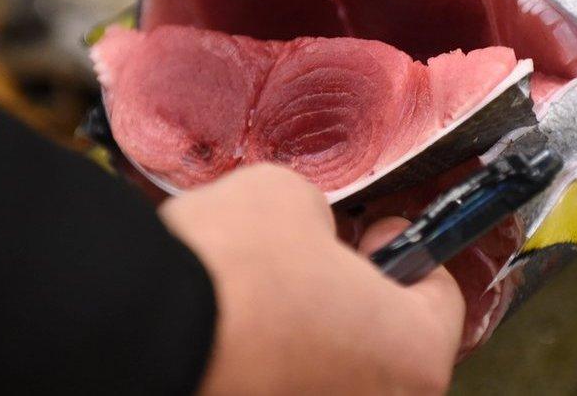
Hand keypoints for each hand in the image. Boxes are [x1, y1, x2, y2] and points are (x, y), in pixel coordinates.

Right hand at [159, 164, 464, 394]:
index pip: (440, 298)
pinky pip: (279, 384)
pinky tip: (232, 332)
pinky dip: (265, 364)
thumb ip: (319, 219)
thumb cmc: (231, 271)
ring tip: (264, 296)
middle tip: (320, 261)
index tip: (377, 232)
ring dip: (311, 335)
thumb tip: (304, 231)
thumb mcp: (291, 200)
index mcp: (412, 354)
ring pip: (331, 371)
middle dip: (356, 297)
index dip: (407, 249)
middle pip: (384, 343)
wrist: (135, 328)